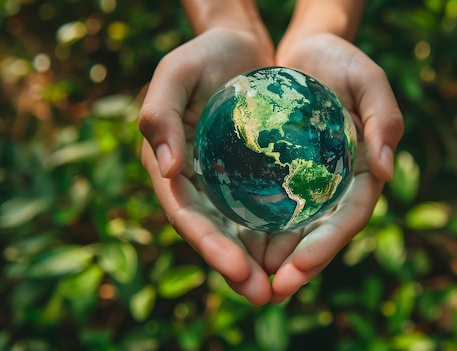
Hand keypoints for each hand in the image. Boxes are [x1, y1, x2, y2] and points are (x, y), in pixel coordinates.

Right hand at [139, 27, 275, 304]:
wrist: (237, 44)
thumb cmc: (203, 54)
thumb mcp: (176, 73)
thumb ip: (160, 116)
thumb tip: (167, 171)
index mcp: (169, 166)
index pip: (187, 214)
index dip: (208, 246)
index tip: (237, 269)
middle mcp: (194, 181)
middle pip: (213, 233)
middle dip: (235, 267)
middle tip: (264, 295)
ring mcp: (222, 181)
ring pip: (237, 230)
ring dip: (256, 261)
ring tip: (281, 288)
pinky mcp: (249, 174)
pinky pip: (260, 208)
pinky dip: (274, 233)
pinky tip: (296, 252)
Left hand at [266, 33, 403, 301]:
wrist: (309, 53)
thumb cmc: (342, 63)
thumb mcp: (369, 81)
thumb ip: (384, 119)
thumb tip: (386, 170)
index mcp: (365, 172)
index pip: (348, 218)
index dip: (326, 247)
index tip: (298, 269)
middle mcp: (339, 186)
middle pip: (320, 235)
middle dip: (298, 266)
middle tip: (271, 292)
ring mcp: (312, 184)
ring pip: (295, 231)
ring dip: (274, 259)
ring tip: (249, 282)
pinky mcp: (285, 176)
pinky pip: (273, 208)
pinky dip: (258, 230)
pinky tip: (236, 247)